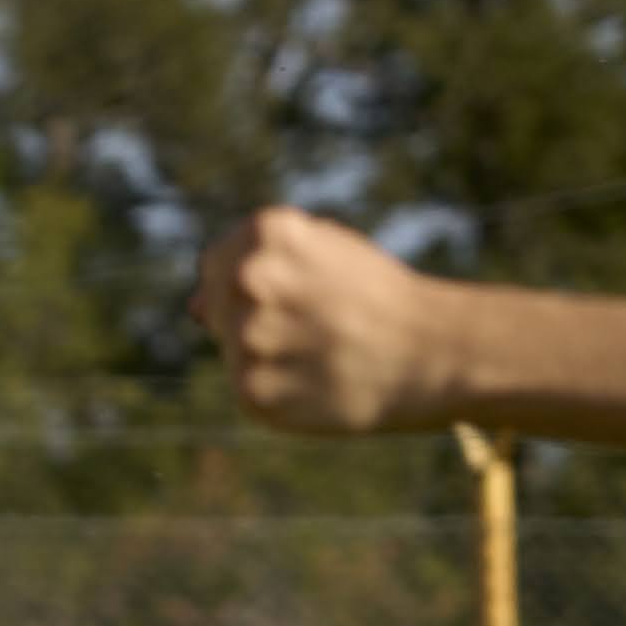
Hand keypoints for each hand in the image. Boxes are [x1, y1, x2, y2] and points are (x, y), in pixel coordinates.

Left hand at [193, 208, 455, 435]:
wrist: (433, 353)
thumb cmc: (378, 297)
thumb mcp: (325, 255)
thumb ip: (254, 267)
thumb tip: (191, 307)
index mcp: (267, 234)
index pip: (216, 260)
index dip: (249, 278)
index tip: (295, 288)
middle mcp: (251, 280)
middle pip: (217, 303)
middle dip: (253, 314)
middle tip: (313, 323)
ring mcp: (249, 339)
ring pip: (232, 347)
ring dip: (265, 352)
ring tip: (319, 351)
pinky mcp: (252, 392)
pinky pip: (248, 388)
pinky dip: (276, 387)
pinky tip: (316, 380)